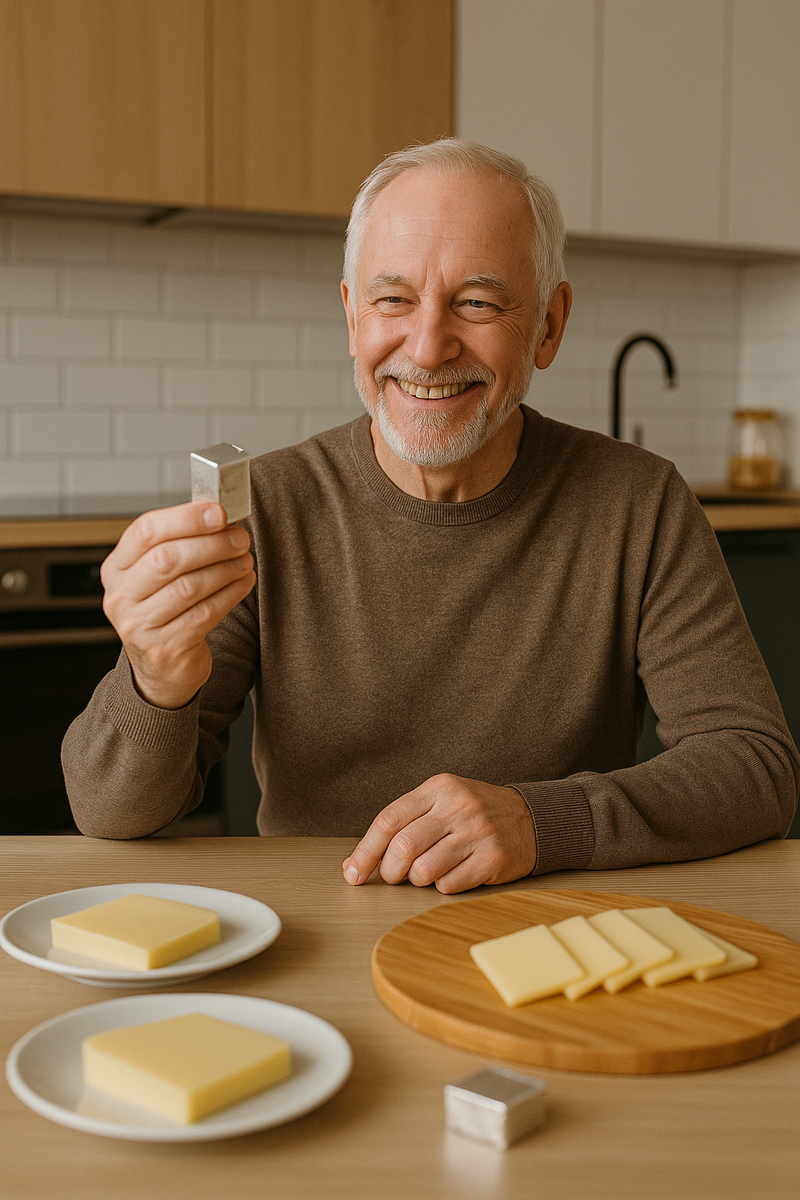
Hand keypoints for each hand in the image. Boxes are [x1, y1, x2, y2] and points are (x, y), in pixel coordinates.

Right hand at [101, 501, 255, 708]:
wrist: (161, 669)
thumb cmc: (165, 611)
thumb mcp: (157, 578)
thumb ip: (178, 545)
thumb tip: (218, 515)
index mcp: (116, 568)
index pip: (145, 531)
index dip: (185, 518)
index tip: (218, 512)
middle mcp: (120, 597)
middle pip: (168, 558)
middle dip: (211, 544)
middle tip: (240, 538)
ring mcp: (139, 625)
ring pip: (189, 587)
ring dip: (224, 569)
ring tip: (245, 560)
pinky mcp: (165, 648)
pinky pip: (204, 614)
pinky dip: (229, 594)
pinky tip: (243, 582)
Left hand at [342, 773, 536, 893]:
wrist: (531, 818)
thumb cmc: (475, 813)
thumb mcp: (442, 801)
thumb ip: (403, 824)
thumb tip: (354, 863)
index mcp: (439, 788)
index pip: (389, 820)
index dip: (365, 851)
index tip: (353, 873)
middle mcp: (458, 806)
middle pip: (403, 848)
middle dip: (390, 871)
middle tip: (394, 876)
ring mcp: (478, 832)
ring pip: (424, 870)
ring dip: (418, 880)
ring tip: (427, 873)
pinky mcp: (493, 858)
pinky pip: (450, 885)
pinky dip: (443, 886)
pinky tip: (453, 874)